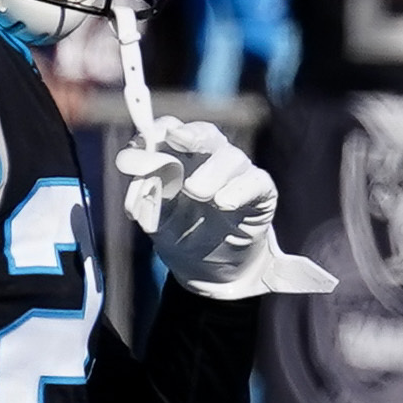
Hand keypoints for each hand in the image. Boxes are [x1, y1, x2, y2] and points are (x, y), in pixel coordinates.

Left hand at [114, 118, 336, 298]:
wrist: (212, 274)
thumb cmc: (183, 237)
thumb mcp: (157, 221)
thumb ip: (148, 198)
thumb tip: (140, 181)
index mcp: (183, 160)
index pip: (174, 132)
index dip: (161, 129)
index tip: (145, 138)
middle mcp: (212, 160)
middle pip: (206, 134)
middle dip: (192, 135)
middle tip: (178, 140)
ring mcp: (238, 175)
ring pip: (231, 157)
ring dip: (211, 171)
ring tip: (195, 192)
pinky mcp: (261, 194)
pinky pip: (256, 182)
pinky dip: (240, 189)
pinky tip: (224, 203)